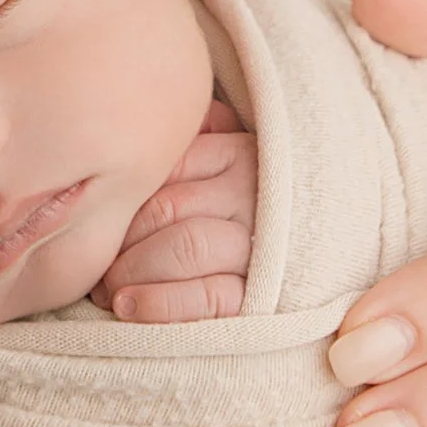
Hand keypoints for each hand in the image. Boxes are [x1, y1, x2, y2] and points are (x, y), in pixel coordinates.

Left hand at [93, 99, 258, 320]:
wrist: (329, 246)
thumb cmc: (259, 204)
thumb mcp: (231, 158)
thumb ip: (194, 141)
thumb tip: (135, 119)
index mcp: (239, 153)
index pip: (166, 168)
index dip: (122, 199)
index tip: (98, 219)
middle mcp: (252, 194)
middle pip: (167, 207)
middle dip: (120, 241)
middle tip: (96, 264)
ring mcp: (262, 244)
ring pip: (184, 247)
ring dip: (134, 270)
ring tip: (109, 289)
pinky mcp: (266, 295)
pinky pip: (207, 297)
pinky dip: (160, 302)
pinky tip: (131, 307)